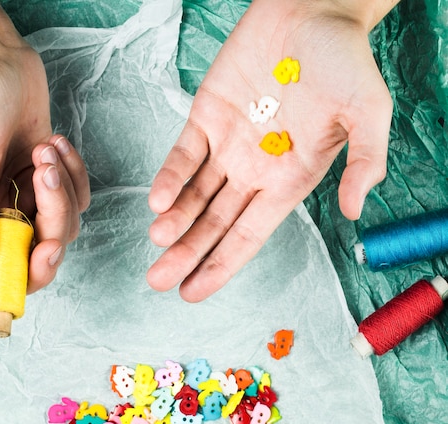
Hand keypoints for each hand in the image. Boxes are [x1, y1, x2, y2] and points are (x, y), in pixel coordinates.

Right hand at [0, 42, 89, 292]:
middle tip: (44, 177)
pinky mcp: (53, 178)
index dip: (32, 271)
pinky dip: (74, 171)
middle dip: (55, 215)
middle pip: (47, 246)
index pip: (10, 270)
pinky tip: (54, 143)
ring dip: (63, 184)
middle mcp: (6, 215)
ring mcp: (31, 197)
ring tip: (42, 148)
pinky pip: (79, 192)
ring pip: (68, 219)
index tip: (45, 249)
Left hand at [147, 0, 393, 301]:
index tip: (193, 292)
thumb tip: (353, 211)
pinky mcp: (205, 117)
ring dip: (175, 222)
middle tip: (159, 280)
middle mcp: (253, 171)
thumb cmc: (344, 60)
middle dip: (187, 254)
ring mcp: (227, 146)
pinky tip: (158, 202)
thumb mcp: (368, 111)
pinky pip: (183, 155)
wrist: (313, 7)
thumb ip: (364, 160)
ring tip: (158, 243)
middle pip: (213, 225)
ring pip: (193, 196)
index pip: (248, 236)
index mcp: (288, 180)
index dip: (220, 266)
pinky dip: (170, 178)